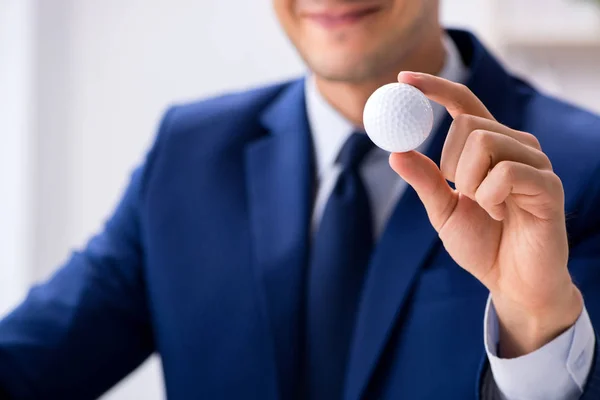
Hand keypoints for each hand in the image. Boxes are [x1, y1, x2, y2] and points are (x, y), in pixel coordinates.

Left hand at [390, 72, 582, 357]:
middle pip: (468, 123)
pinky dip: (490, 196)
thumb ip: (424, 180)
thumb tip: (395, 151)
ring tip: (484, 207)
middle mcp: (515, 146)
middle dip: (451, 162)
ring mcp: (535, 163)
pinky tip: (501, 216)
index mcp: (488, 148)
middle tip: (461, 193)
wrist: (512, 282)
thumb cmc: (482, 244)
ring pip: (485, 142)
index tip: (403, 79)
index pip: (463, 104)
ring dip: (470, 182)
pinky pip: (507, 171)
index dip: (435, 87)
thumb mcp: (442, 210)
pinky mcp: (548, 185)